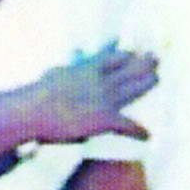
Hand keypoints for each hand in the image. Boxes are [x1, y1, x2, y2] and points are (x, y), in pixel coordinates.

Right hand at [23, 45, 157, 146]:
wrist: (32, 112)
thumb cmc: (35, 96)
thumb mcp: (53, 76)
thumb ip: (67, 71)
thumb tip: (64, 67)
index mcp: (87, 69)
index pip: (114, 57)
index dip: (126, 55)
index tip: (133, 53)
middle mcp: (101, 81)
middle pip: (130, 68)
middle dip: (145, 63)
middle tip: (156, 59)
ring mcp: (106, 98)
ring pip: (135, 88)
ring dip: (148, 82)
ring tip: (156, 78)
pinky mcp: (105, 118)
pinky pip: (129, 125)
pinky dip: (138, 131)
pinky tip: (147, 136)